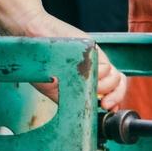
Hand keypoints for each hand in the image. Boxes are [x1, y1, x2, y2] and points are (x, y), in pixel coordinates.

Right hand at [4, 7, 128, 109]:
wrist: (33, 41)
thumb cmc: (39, 65)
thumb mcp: (54, 89)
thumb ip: (73, 99)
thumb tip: (88, 109)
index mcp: (87, 82)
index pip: (112, 93)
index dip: (114, 101)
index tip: (107, 110)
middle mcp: (95, 71)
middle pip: (118, 85)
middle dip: (114, 97)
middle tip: (103, 104)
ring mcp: (96, 61)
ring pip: (115, 77)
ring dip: (105, 86)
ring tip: (90, 86)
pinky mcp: (94, 51)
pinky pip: (107, 66)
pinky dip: (101, 73)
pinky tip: (88, 74)